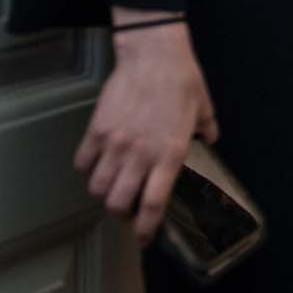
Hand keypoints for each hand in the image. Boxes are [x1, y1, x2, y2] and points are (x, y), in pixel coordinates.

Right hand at [75, 17, 217, 244]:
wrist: (153, 53)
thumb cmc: (182, 79)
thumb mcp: (204, 108)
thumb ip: (207, 130)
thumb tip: (210, 141)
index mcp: (170, 153)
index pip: (154, 204)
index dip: (146, 229)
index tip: (144, 239)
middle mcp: (140, 154)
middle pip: (118, 203)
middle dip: (122, 215)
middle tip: (128, 210)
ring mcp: (115, 143)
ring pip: (98, 188)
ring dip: (104, 194)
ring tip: (113, 189)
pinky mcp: (96, 130)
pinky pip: (83, 163)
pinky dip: (87, 170)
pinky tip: (98, 165)